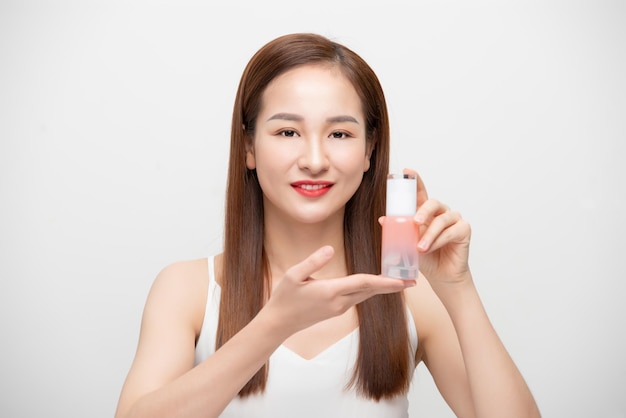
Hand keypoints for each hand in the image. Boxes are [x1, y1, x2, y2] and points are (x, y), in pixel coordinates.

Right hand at [263, 246, 414, 335]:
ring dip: (383, 287)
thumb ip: (313, 261)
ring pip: (366, 295)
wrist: (278, 323)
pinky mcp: (336, 310)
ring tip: (401, 279)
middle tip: (414, 280)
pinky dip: (370, 290)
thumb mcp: (293, 275)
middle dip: (393, 286)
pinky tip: (377, 284)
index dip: (385, 281)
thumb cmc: (284, 297)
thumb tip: (329, 248)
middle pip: (371, 290)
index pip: (363, 283)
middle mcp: (339, 302)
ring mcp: (339, 308)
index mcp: (331, 291)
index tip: (403, 281)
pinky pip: (358, 298)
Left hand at [405, 168, 471, 285]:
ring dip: (429, 234)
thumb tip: (383, 220)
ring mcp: (454, 220)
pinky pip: (451, 232)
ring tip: (420, 248)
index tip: (408, 171)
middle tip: (415, 222)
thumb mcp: (408, 244)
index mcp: (426, 212)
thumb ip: (398, 231)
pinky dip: (439, 241)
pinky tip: (431, 249)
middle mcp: (441, 212)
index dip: (415, 181)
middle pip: (433, 203)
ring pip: (441, 220)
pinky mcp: (464, 230)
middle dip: (423, 211)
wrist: (441, 276)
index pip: (420, 193)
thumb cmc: (426, 257)